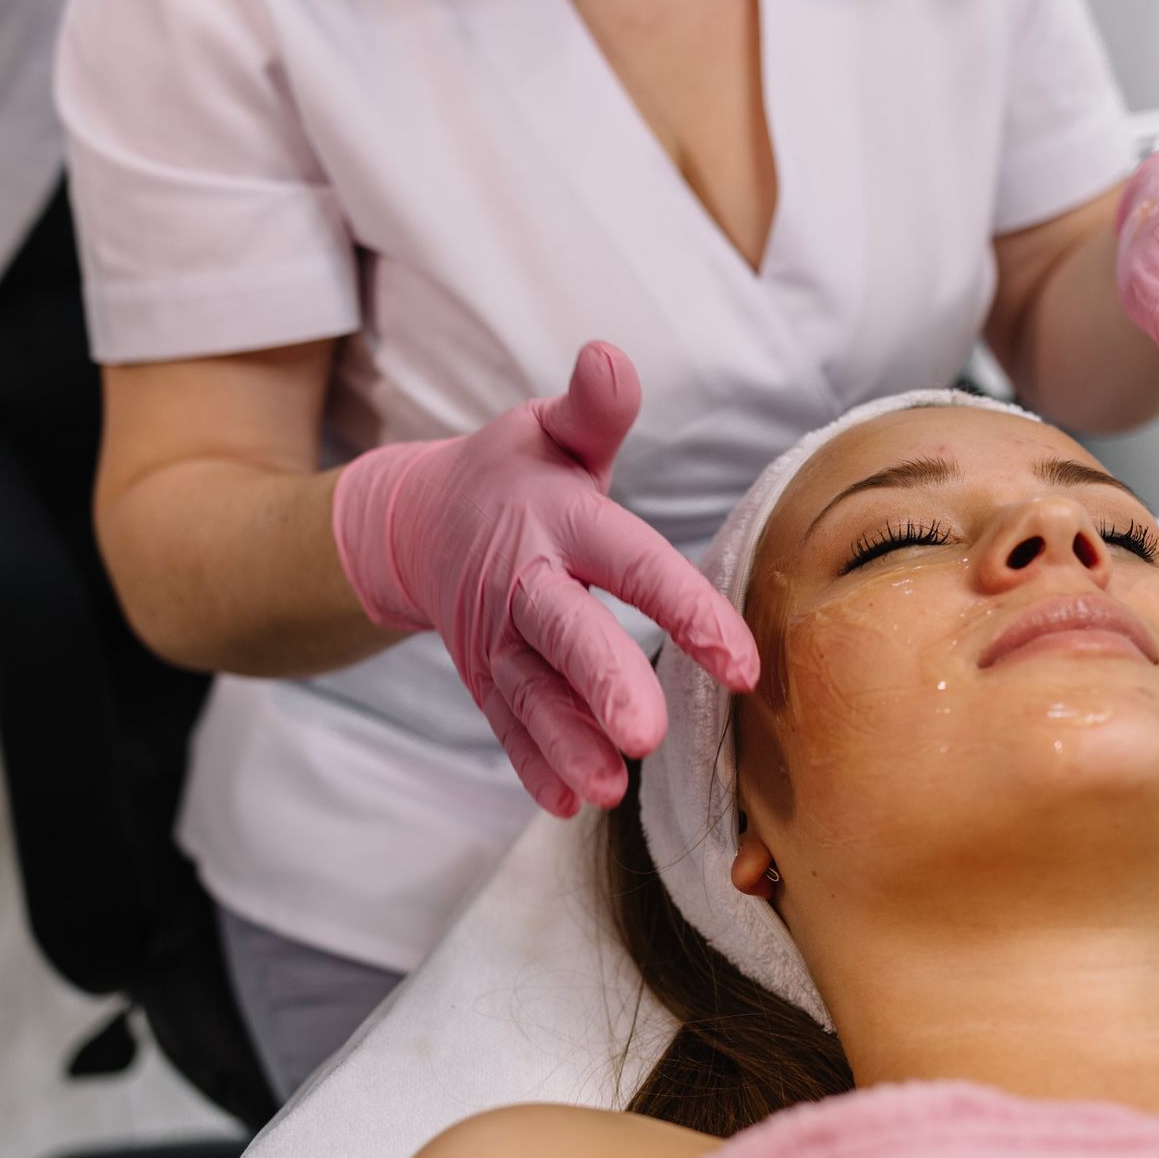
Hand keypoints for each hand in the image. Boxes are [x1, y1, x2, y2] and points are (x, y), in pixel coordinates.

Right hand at [332, 341, 759, 815]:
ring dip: (567, 742)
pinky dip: (532, 763)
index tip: (740, 662)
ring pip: (531, 692)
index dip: (683, 609)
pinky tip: (570, 802)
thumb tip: (609, 355)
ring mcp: (495, 636)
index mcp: (557, 517)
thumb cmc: (518, 472)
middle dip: (602, 682)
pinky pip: (505, 723)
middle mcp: (522, 580)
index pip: (628, 561)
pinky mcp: (482, 676)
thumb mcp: (551, 430)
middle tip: (646, 733)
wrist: (418, 520)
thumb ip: (595, 409)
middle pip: (563, 632)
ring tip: (610, 788)